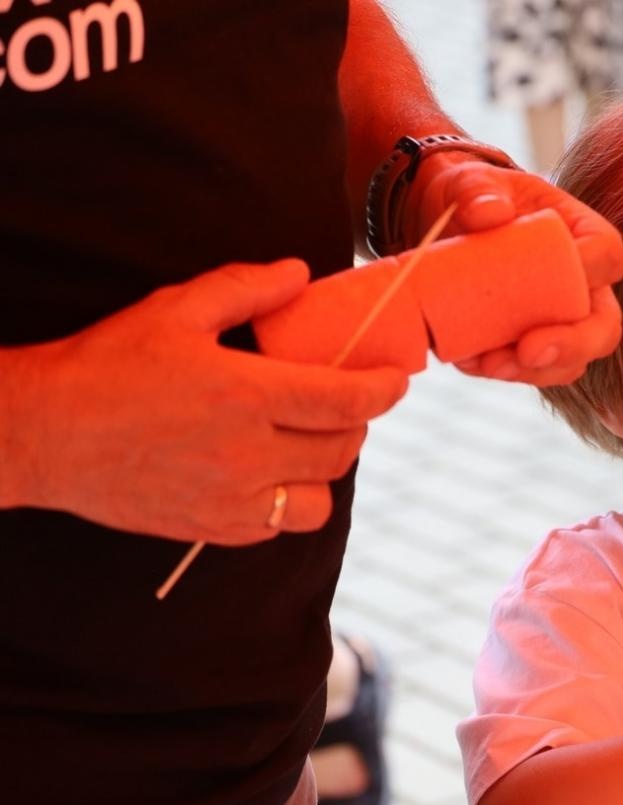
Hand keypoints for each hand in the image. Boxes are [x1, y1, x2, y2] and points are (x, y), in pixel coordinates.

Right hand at [6, 259, 407, 543]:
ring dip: (324, 471)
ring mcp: (232, 499)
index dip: (384, 390)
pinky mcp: (213, 529)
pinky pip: (279, 526)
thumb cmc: (106, 366)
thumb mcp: (174, 310)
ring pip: (319, 500)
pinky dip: (287, 502)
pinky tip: (267, 472)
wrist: (43, 434)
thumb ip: (245, 289)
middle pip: (342, 450)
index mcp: (245, 395)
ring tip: (305, 442)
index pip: (347, 401)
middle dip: (356, 424)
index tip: (396, 380)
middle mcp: (247, 454)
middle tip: (343, 404)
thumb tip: (299, 275)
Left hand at [406, 155, 622, 385]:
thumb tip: (489, 214)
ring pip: (573, 361)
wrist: (446, 225)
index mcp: (582, 234)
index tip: (555, 275)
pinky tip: (470, 361)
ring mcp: (559, 320)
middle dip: (572, 346)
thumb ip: (478, 189)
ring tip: (489, 364)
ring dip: (536, 372)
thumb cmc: (471, 197)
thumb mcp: (469, 182)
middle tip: (529, 352)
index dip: (593, 270)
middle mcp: (582, 284)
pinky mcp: (530, 345)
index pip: (608, 254)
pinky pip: (533, 371)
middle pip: (604, 325)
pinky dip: (505, 373)